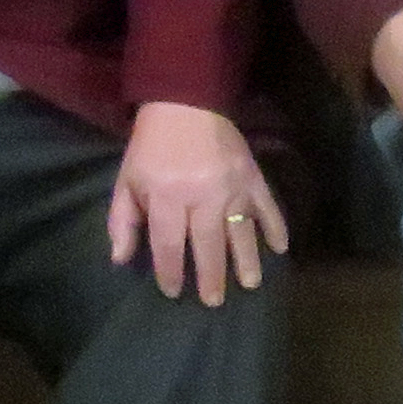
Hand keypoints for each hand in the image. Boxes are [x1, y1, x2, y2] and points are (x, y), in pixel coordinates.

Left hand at [107, 100, 286, 305]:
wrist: (185, 102)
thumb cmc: (151, 146)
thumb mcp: (127, 180)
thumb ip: (123, 220)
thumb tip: (121, 259)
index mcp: (167, 196)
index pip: (169, 244)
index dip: (170, 271)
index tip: (173, 292)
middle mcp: (201, 196)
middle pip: (208, 244)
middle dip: (211, 276)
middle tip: (214, 301)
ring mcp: (231, 186)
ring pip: (241, 231)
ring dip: (246, 260)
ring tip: (250, 284)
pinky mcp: (252, 175)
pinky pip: (268, 205)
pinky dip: (276, 227)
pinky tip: (281, 248)